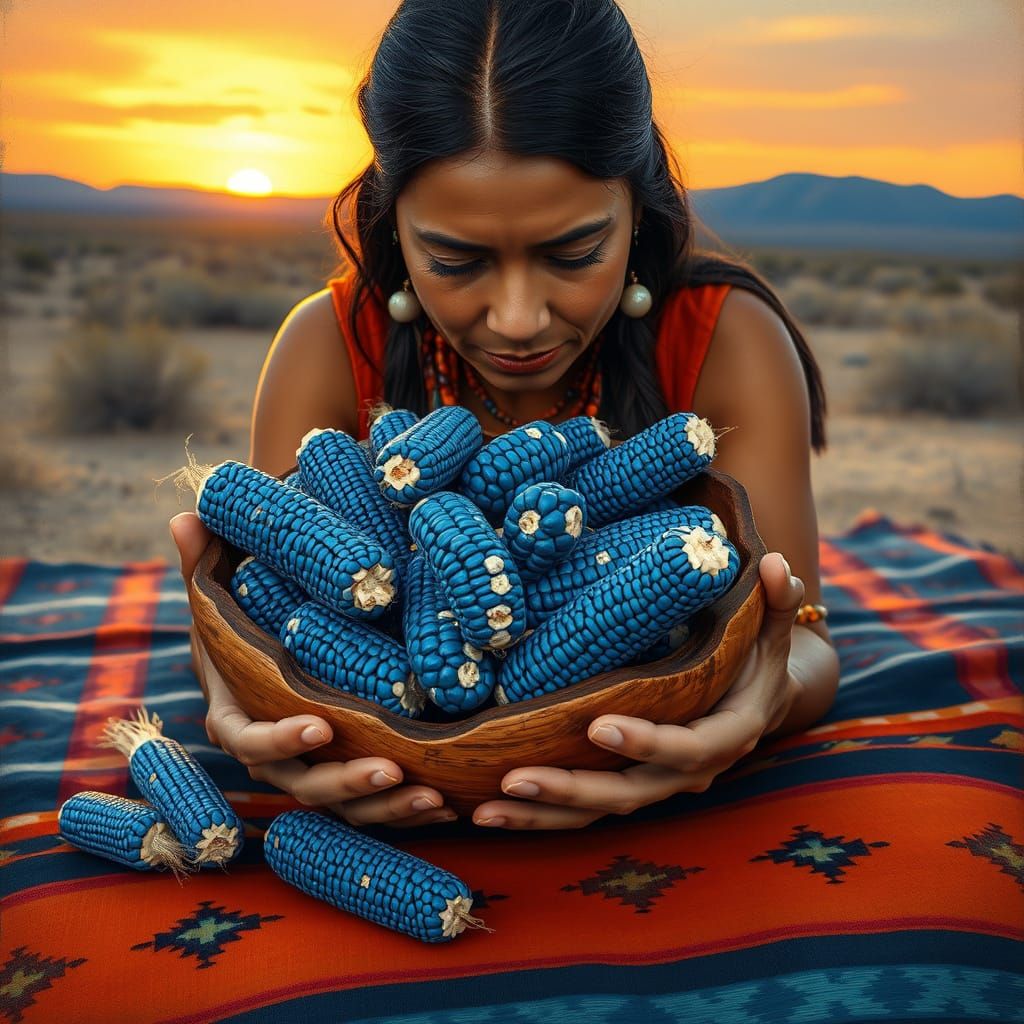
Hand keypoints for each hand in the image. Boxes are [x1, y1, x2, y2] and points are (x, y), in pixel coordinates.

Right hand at [170, 511, 455, 826]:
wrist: (269, 647)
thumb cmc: (243, 618)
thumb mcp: (220, 591)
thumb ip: (202, 563)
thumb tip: (184, 516)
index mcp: (234, 716)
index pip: (246, 740)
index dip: (279, 739)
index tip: (321, 724)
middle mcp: (272, 754)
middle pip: (301, 783)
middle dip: (345, 781)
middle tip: (391, 768)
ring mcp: (309, 769)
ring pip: (341, 804)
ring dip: (384, 806)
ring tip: (431, 796)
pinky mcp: (344, 773)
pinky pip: (369, 803)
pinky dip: (402, 807)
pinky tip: (445, 802)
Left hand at [471, 551, 804, 829]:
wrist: (760, 699)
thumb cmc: (758, 655)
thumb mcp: (773, 628)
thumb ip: (777, 600)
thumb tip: (780, 563)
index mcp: (728, 734)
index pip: (687, 748)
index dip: (646, 742)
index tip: (598, 725)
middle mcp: (691, 772)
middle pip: (630, 793)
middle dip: (572, 788)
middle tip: (515, 778)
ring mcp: (658, 785)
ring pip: (598, 811)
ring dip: (543, 813)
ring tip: (484, 809)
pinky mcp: (630, 786)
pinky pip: (584, 810)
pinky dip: (540, 815)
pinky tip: (488, 810)